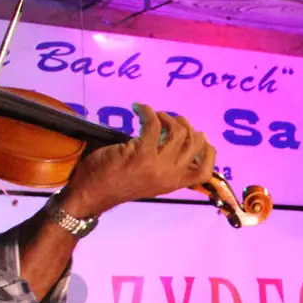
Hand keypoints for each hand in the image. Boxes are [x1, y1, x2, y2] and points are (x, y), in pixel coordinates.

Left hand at [58, 104, 217, 217]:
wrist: (92, 194)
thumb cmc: (117, 185)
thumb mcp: (149, 181)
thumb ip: (164, 167)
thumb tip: (174, 143)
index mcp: (173, 184)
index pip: (204, 172)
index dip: (210, 152)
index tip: (201, 135)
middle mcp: (170, 175)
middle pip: (195, 144)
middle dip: (186, 125)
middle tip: (170, 119)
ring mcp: (157, 164)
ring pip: (178, 132)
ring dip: (166, 116)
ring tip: (154, 115)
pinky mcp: (141, 153)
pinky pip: (154, 124)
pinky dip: (147, 111)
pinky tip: (138, 108)